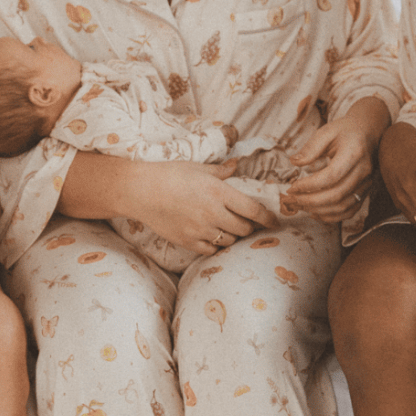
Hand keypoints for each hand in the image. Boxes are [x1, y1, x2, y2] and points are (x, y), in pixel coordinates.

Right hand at [127, 159, 279, 257]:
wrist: (140, 191)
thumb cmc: (169, 174)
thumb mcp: (197, 168)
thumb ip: (220, 171)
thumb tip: (235, 166)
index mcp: (219, 192)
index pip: (253, 210)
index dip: (268, 219)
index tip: (275, 223)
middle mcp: (213, 213)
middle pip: (244, 229)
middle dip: (248, 227)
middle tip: (246, 222)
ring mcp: (200, 229)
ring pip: (229, 241)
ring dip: (232, 236)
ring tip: (226, 228)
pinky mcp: (188, 241)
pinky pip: (211, 250)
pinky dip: (215, 245)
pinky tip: (211, 237)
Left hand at [280, 100, 385, 221]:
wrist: (369, 132)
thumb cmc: (346, 131)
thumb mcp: (326, 131)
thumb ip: (311, 148)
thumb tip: (294, 162)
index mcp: (354, 153)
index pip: (331, 176)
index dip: (309, 185)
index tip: (292, 187)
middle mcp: (363, 171)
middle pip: (336, 195)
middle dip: (309, 201)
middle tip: (291, 199)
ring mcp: (366, 184)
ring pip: (342, 207)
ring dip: (318, 211)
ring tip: (299, 205)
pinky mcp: (365, 192)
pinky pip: (349, 211)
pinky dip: (331, 216)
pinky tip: (314, 212)